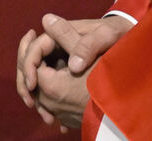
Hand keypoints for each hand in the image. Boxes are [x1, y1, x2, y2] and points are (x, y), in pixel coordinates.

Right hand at [17, 15, 131, 127]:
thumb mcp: (106, 35)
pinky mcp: (64, 69)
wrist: (125, 34)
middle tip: (31, 104)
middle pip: (30, 62)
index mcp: (60, 33)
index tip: (33, 85)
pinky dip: (49, 100)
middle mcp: (55, 45)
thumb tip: (73, 66)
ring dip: (36, 95)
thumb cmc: (116, 32)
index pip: (35, 47)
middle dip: (26, 83)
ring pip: (38, 75)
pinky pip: (49, 83)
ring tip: (47, 117)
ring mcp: (58, 57)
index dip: (30, 66)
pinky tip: (57, 118)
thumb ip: (88, 46)